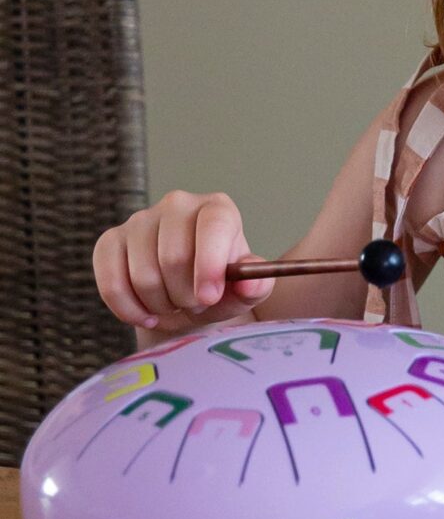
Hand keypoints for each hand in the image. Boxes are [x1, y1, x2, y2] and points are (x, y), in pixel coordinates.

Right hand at [93, 190, 273, 332]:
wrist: (185, 298)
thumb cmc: (219, 289)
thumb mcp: (244, 292)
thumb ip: (256, 286)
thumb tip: (250, 282)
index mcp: (217, 209)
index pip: (213, 226)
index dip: (209, 265)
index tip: (209, 298)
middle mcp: (178, 205)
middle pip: (173, 257)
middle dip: (186, 295)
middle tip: (195, 304)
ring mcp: (140, 220)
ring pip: (143, 275)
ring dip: (160, 305)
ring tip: (174, 304)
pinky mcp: (110, 241)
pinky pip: (111, 283)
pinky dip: (129, 309)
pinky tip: (146, 314)